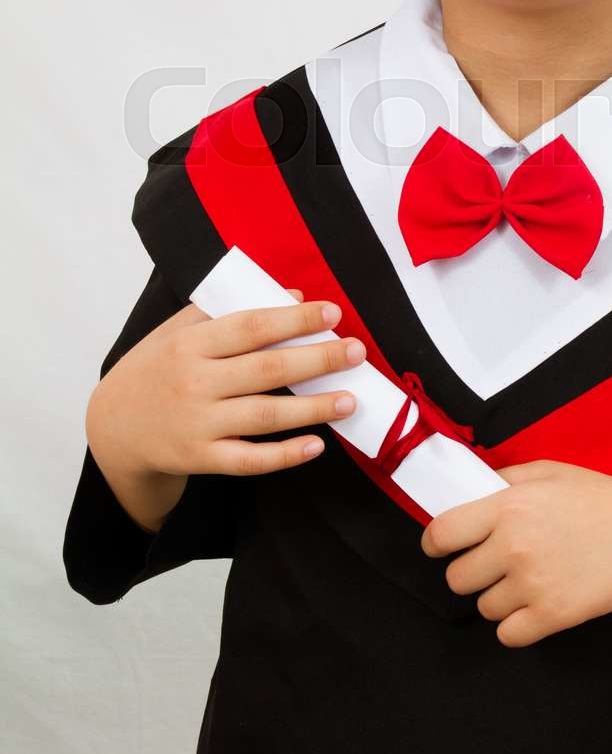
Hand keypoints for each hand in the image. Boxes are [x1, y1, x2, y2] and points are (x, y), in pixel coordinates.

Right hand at [87, 288, 367, 484]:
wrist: (112, 428)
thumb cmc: (157, 369)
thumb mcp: (180, 331)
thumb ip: (231, 311)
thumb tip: (292, 294)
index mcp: (190, 344)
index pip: (251, 326)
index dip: (295, 320)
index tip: (333, 314)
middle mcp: (194, 382)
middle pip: (266, 369)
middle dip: (317, 360)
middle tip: (356, 352)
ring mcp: (197, 424)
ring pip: (264, 415)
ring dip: (312, 407)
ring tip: (350, 399)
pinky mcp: (201, 459)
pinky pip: (249, 459)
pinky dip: (283, 454)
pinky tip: (315, 445)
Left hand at [419, 459, 611, 647]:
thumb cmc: (598, 499)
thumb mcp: (548, 473)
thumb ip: (503, 481)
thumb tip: (466, 490)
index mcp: (508, 506)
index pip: (441, 534)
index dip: (436, 543)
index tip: (444, 547)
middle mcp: (513, 545)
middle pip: (457, 579)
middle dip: (472, 573)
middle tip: (497, 565)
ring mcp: (532, 584)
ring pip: (484, 608)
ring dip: (499, 598)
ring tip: (528, 581)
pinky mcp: (552, 616)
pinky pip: (507, 635)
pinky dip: (517, 625)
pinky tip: (535, 606)